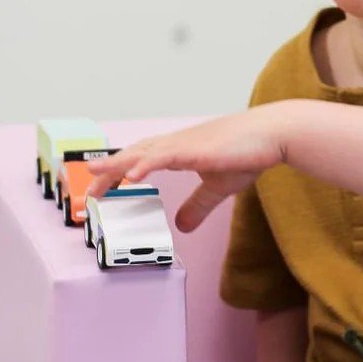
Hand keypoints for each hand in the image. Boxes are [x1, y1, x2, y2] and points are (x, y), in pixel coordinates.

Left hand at [85, 106, 287, 231]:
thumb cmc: (249, 154)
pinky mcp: (195, 149)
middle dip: (109, 171)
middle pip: (134, 155)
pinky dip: (145, 165)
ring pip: (142, 153)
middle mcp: (176, 144)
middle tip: (89, 189)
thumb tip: (182, 226)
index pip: (141, 160)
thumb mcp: (218, 188)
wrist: (272, 135)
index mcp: (180, 151)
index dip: (119, 172)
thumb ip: (198, 206)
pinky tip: (132, 175)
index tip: (102, 187)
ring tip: (95, 172)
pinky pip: (164, 157)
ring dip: (117, 164)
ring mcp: (184, 144)